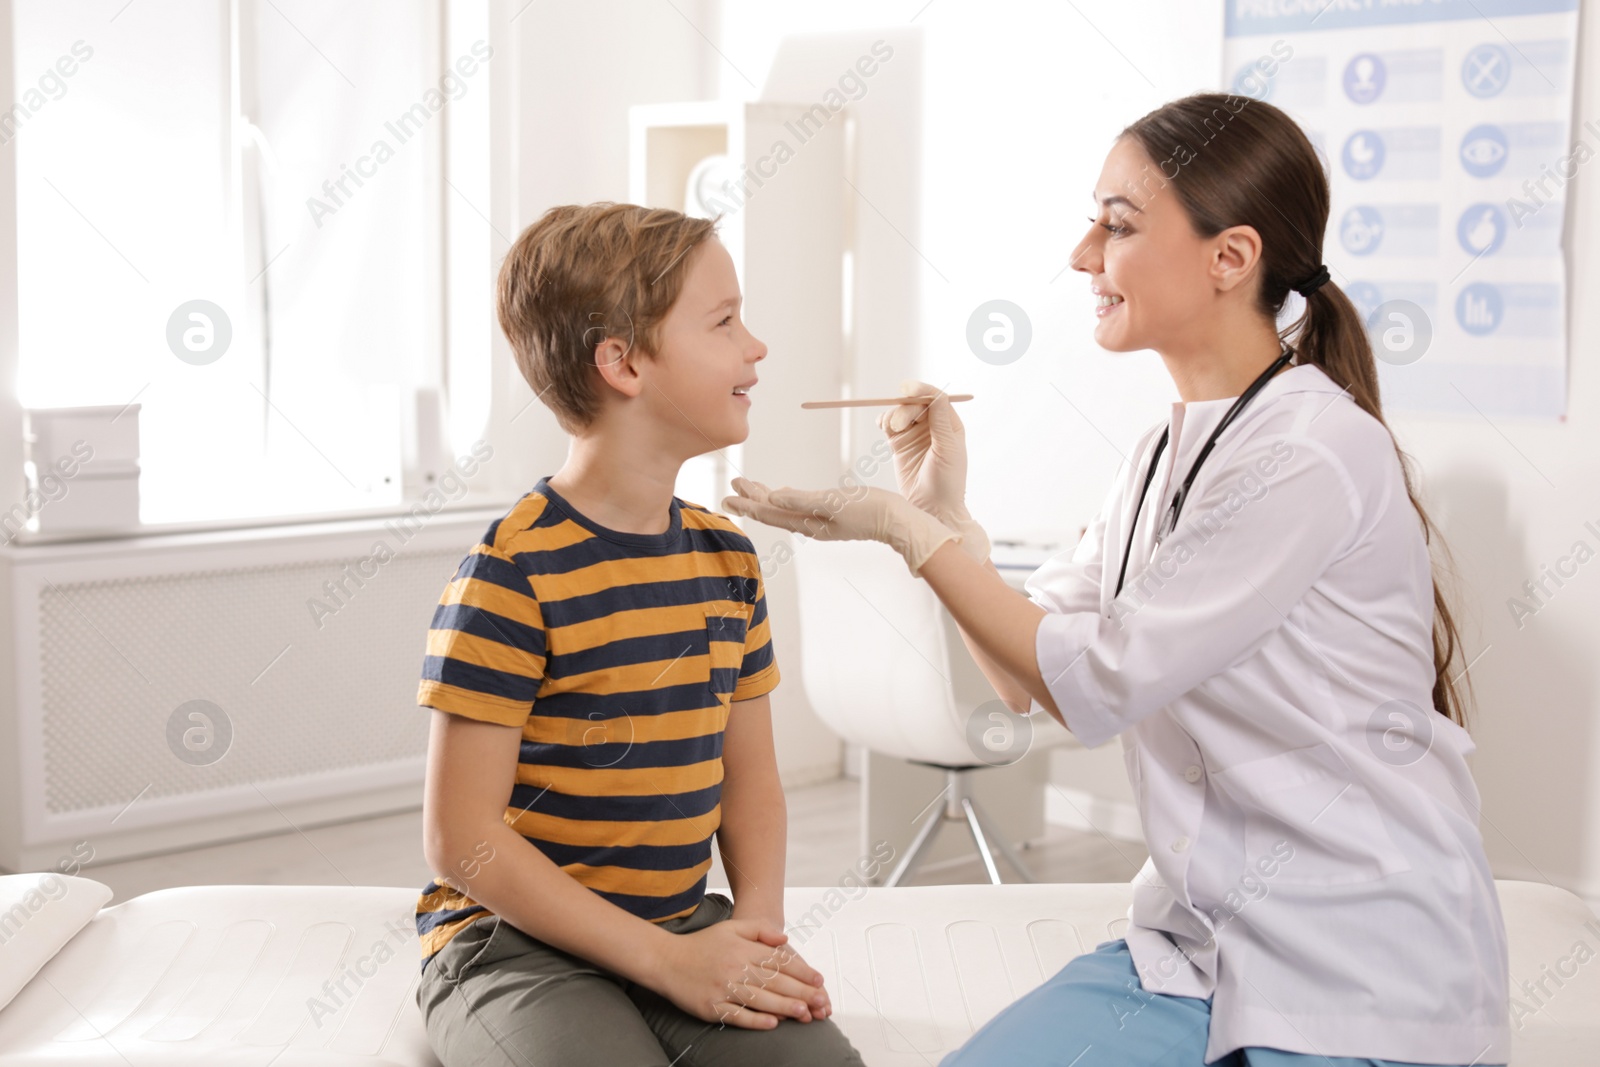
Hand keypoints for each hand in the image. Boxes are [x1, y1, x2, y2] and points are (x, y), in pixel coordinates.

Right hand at [650, 919, 827, 1029]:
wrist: (666, 960)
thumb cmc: (701, 945)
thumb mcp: (731, 928)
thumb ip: (760, 930)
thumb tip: (786, 940)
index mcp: (742, 948)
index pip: (779, 960)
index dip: (802, 971)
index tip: (819, 980)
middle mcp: (735, 967)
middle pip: (774, 981)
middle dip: (801, 991)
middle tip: (821, 1001)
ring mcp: (723, 988)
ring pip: (759, 999)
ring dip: (784, 1007)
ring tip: (804, 1013)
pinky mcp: (711, 1006)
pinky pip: (737, 1015)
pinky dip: (755, 1020)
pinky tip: (772, 1023)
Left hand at [721, 477, 960, 575]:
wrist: (898, 521)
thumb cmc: (869, 511)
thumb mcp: (832, 502)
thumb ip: (801, 499)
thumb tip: (773, 497)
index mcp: (807, 522)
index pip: (769, 513)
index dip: (747, 504)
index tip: (726, 496)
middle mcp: (809, 523)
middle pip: (773, 510)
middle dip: (752, 497)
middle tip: (732, 486)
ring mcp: (820, 519)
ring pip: (784, 507)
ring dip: (766, 497)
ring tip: (749, 487)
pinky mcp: (831, 512)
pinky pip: (799, 505)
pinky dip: (786, 498)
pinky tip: (782, 493)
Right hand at [878, 380, 968, 518]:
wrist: (932, 509)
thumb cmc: (948, 482)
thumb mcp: (947, 449)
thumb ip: (940, 421)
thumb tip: (935, 394)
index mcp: (950, 425)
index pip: (935, 398)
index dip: (921, 390)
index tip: (907, 389)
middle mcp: (932, 426)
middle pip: (914, 403)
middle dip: (904, 409)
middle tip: (898, 426)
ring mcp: (914, 434)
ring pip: (899, 412)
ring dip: (892, 415)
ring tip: (890, 429)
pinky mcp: (899, 444)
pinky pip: (889, 425)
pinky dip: (883, 421)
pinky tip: (882, 426)